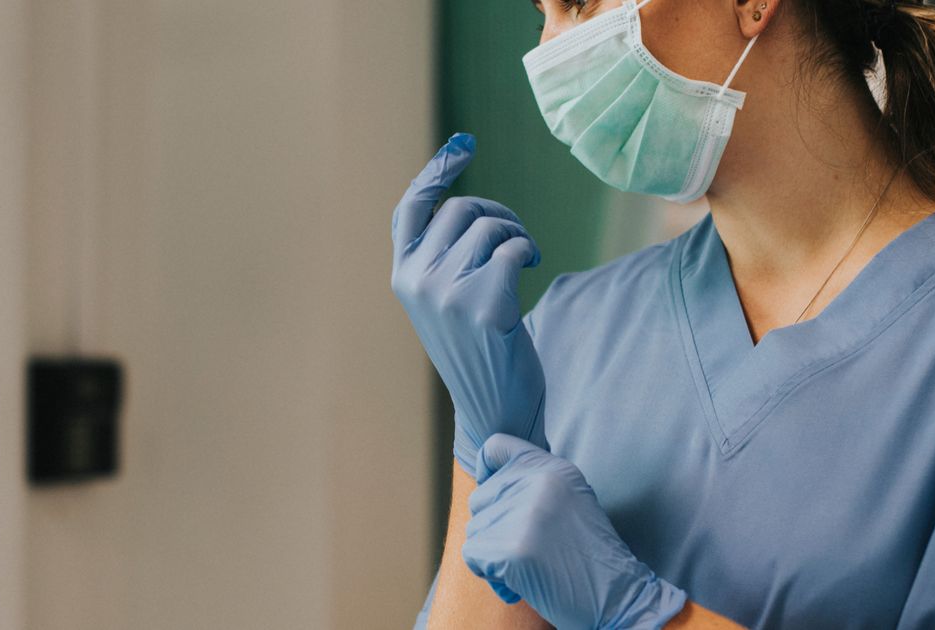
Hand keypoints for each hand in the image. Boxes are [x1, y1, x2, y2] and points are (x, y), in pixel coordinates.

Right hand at [391, 133, 546, 477]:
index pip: (410, 209)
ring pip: (489, 226)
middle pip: (461, 210)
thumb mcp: (444, 300)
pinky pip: (512, 248)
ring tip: (524, 258)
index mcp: (403, 276)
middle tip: (516, 238)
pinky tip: (531, 267)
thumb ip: (441, 257)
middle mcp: (417, 281)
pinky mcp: (483, 305)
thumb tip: (467, 204)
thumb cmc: (478, 349)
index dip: (436, 173)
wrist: (495, 408)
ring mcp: (447, 293)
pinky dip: (527, 250)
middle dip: (497, 213)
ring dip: (516, 233)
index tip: (464, 145)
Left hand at [464, 434, 687, 629]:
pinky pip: (474, 557)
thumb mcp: (570, 501)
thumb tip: (483, 483)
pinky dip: (490, 576)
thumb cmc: (590, 557)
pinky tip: (519, 585)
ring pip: (475, 530)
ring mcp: (525, 515)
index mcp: (553, 468)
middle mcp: (538, 482)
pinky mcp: (513, 549)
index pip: (495, 446)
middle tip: (526, 550)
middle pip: (480, 498)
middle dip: (493, 529)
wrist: (618, 597)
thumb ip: (532, 485)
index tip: (496, 499)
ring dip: (493, 556)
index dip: (486, 472)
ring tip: (529, 568)